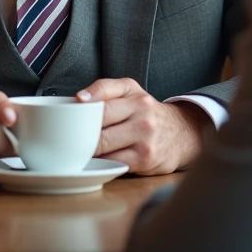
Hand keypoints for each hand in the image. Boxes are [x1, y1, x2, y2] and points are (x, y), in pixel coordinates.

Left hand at [77, 78, 209, 174]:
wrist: (182, 134)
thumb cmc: (147, 112)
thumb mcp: (130, 91)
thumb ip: (104, 89)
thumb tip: (79, 99)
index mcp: (135, 95)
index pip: (102, 98)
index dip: (82, 107)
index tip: (69, 113)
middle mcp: (142, 114)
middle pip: (99, 125)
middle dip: (81, 132)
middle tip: (69, 136)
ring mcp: (145, 138)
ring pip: (103, 146)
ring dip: (88, 149)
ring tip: (80, 148)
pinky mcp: (145, 159)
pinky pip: (113, 162)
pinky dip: (102, 161)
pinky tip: (98, 159)